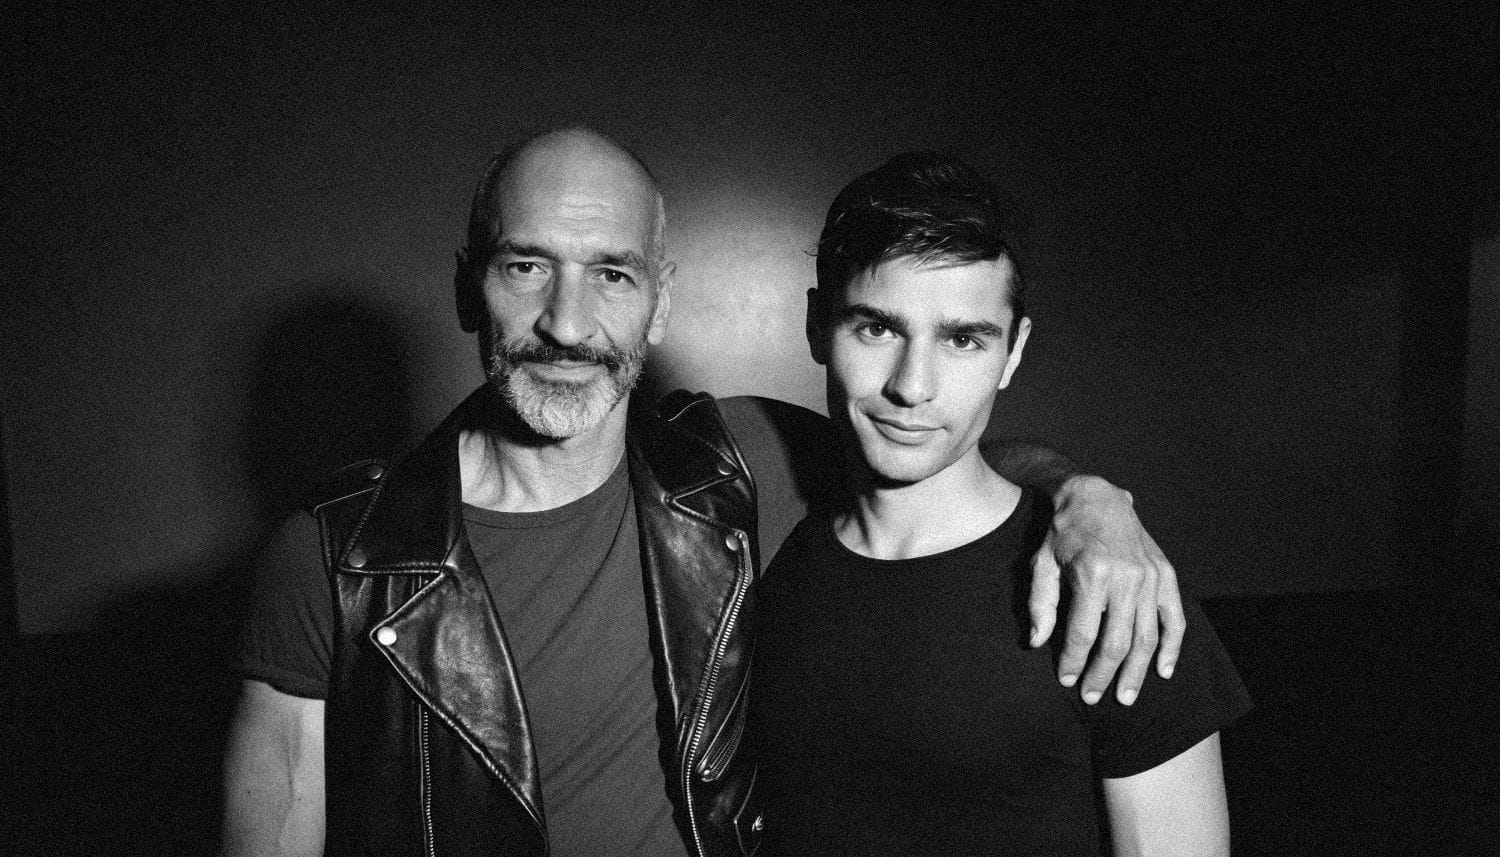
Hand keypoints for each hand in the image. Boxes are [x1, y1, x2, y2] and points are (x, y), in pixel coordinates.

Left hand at [1027, 475, 1184, 704]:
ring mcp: (1150, 577)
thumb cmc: (1062, 534)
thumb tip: (1038, 642)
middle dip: (1103, 675)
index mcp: (1092, 574)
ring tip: (1124, 696)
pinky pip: (1175, 619)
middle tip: (1092, 697)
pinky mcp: (1166, 575)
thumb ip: (1042, 604)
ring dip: (1136, 672)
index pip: (1082, 633)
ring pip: (1146, 637)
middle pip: (1116, 642)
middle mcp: (1126, 577)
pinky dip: (1171, 647)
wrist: (1095, 497)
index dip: (1073, 661)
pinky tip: (1162, 671)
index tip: (1066, 680)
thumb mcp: (1041, 564)